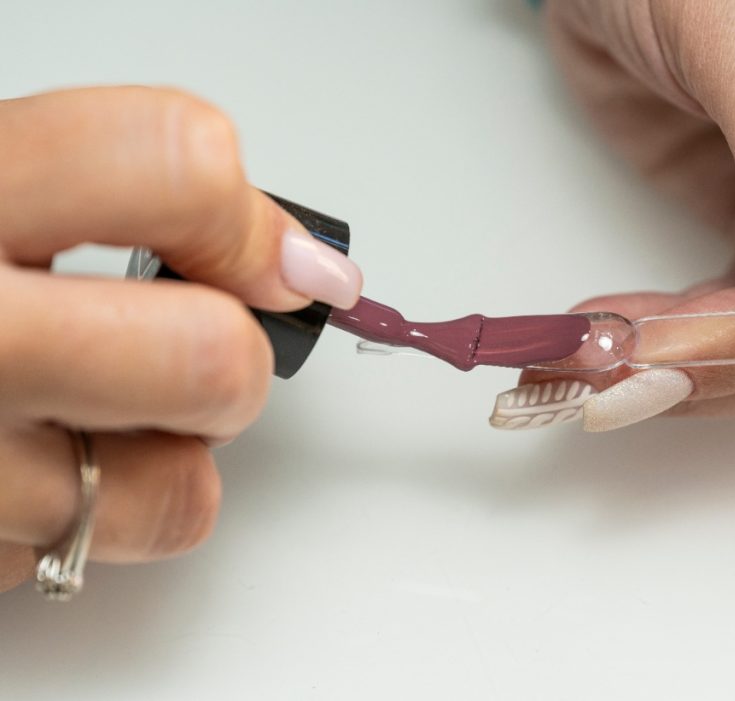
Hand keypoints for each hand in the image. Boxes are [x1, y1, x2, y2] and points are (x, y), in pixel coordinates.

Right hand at [0, 87, 361, 592]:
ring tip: (99, 407)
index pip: (174, 166)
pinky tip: (37, 464)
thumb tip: (279, 246)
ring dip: (169, 448)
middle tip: (197, 336)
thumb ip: (104, 182)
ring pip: (174, 489)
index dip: (246, 215)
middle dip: (236, 355)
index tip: (269, 253)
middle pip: (209, 358)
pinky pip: (97, 551)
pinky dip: (104, 514)